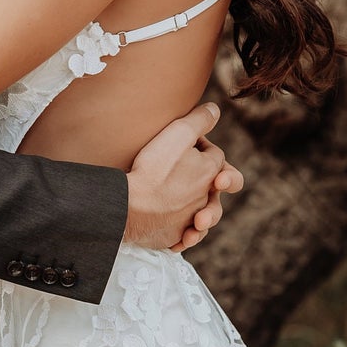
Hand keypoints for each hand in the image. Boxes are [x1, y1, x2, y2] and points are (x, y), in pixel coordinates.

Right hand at [124, 102, 243, 253]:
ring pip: (205, 215)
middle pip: (215, 187)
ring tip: (194, 211)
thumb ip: (199, 120)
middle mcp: (205, 197)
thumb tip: (215, 110)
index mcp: (210, 172)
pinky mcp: (175, 236)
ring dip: (202, 212)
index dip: (200, 145)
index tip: (182, 143)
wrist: (131, 207)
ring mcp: (190, 219)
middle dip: (216, 182)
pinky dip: (185, 233)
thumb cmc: (153, 168)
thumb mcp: (177, 133)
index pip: (214, 155)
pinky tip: (181, 231)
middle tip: (206, 180)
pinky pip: (186, 235)